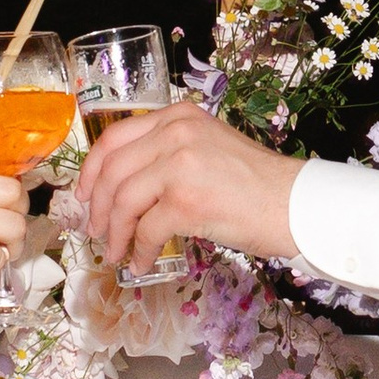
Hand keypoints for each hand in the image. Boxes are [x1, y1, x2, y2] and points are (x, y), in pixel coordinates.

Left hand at [82, 106, 301, 269]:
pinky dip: (138, 251)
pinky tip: (140, 262)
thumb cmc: (257, 184)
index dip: (92, 169)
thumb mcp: (208, 148)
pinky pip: (145, 230)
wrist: (295, 203)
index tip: (84, 193)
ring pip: (123, 201)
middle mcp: (176, 133)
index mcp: (179, 116)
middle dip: (97, 206)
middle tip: (97, 230)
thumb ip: (169, 154)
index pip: (115, 136)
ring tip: (115, 251)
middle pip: (113, 171)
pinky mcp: (186, 201)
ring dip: (114, 232)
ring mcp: (180, 165)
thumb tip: (127, 188)